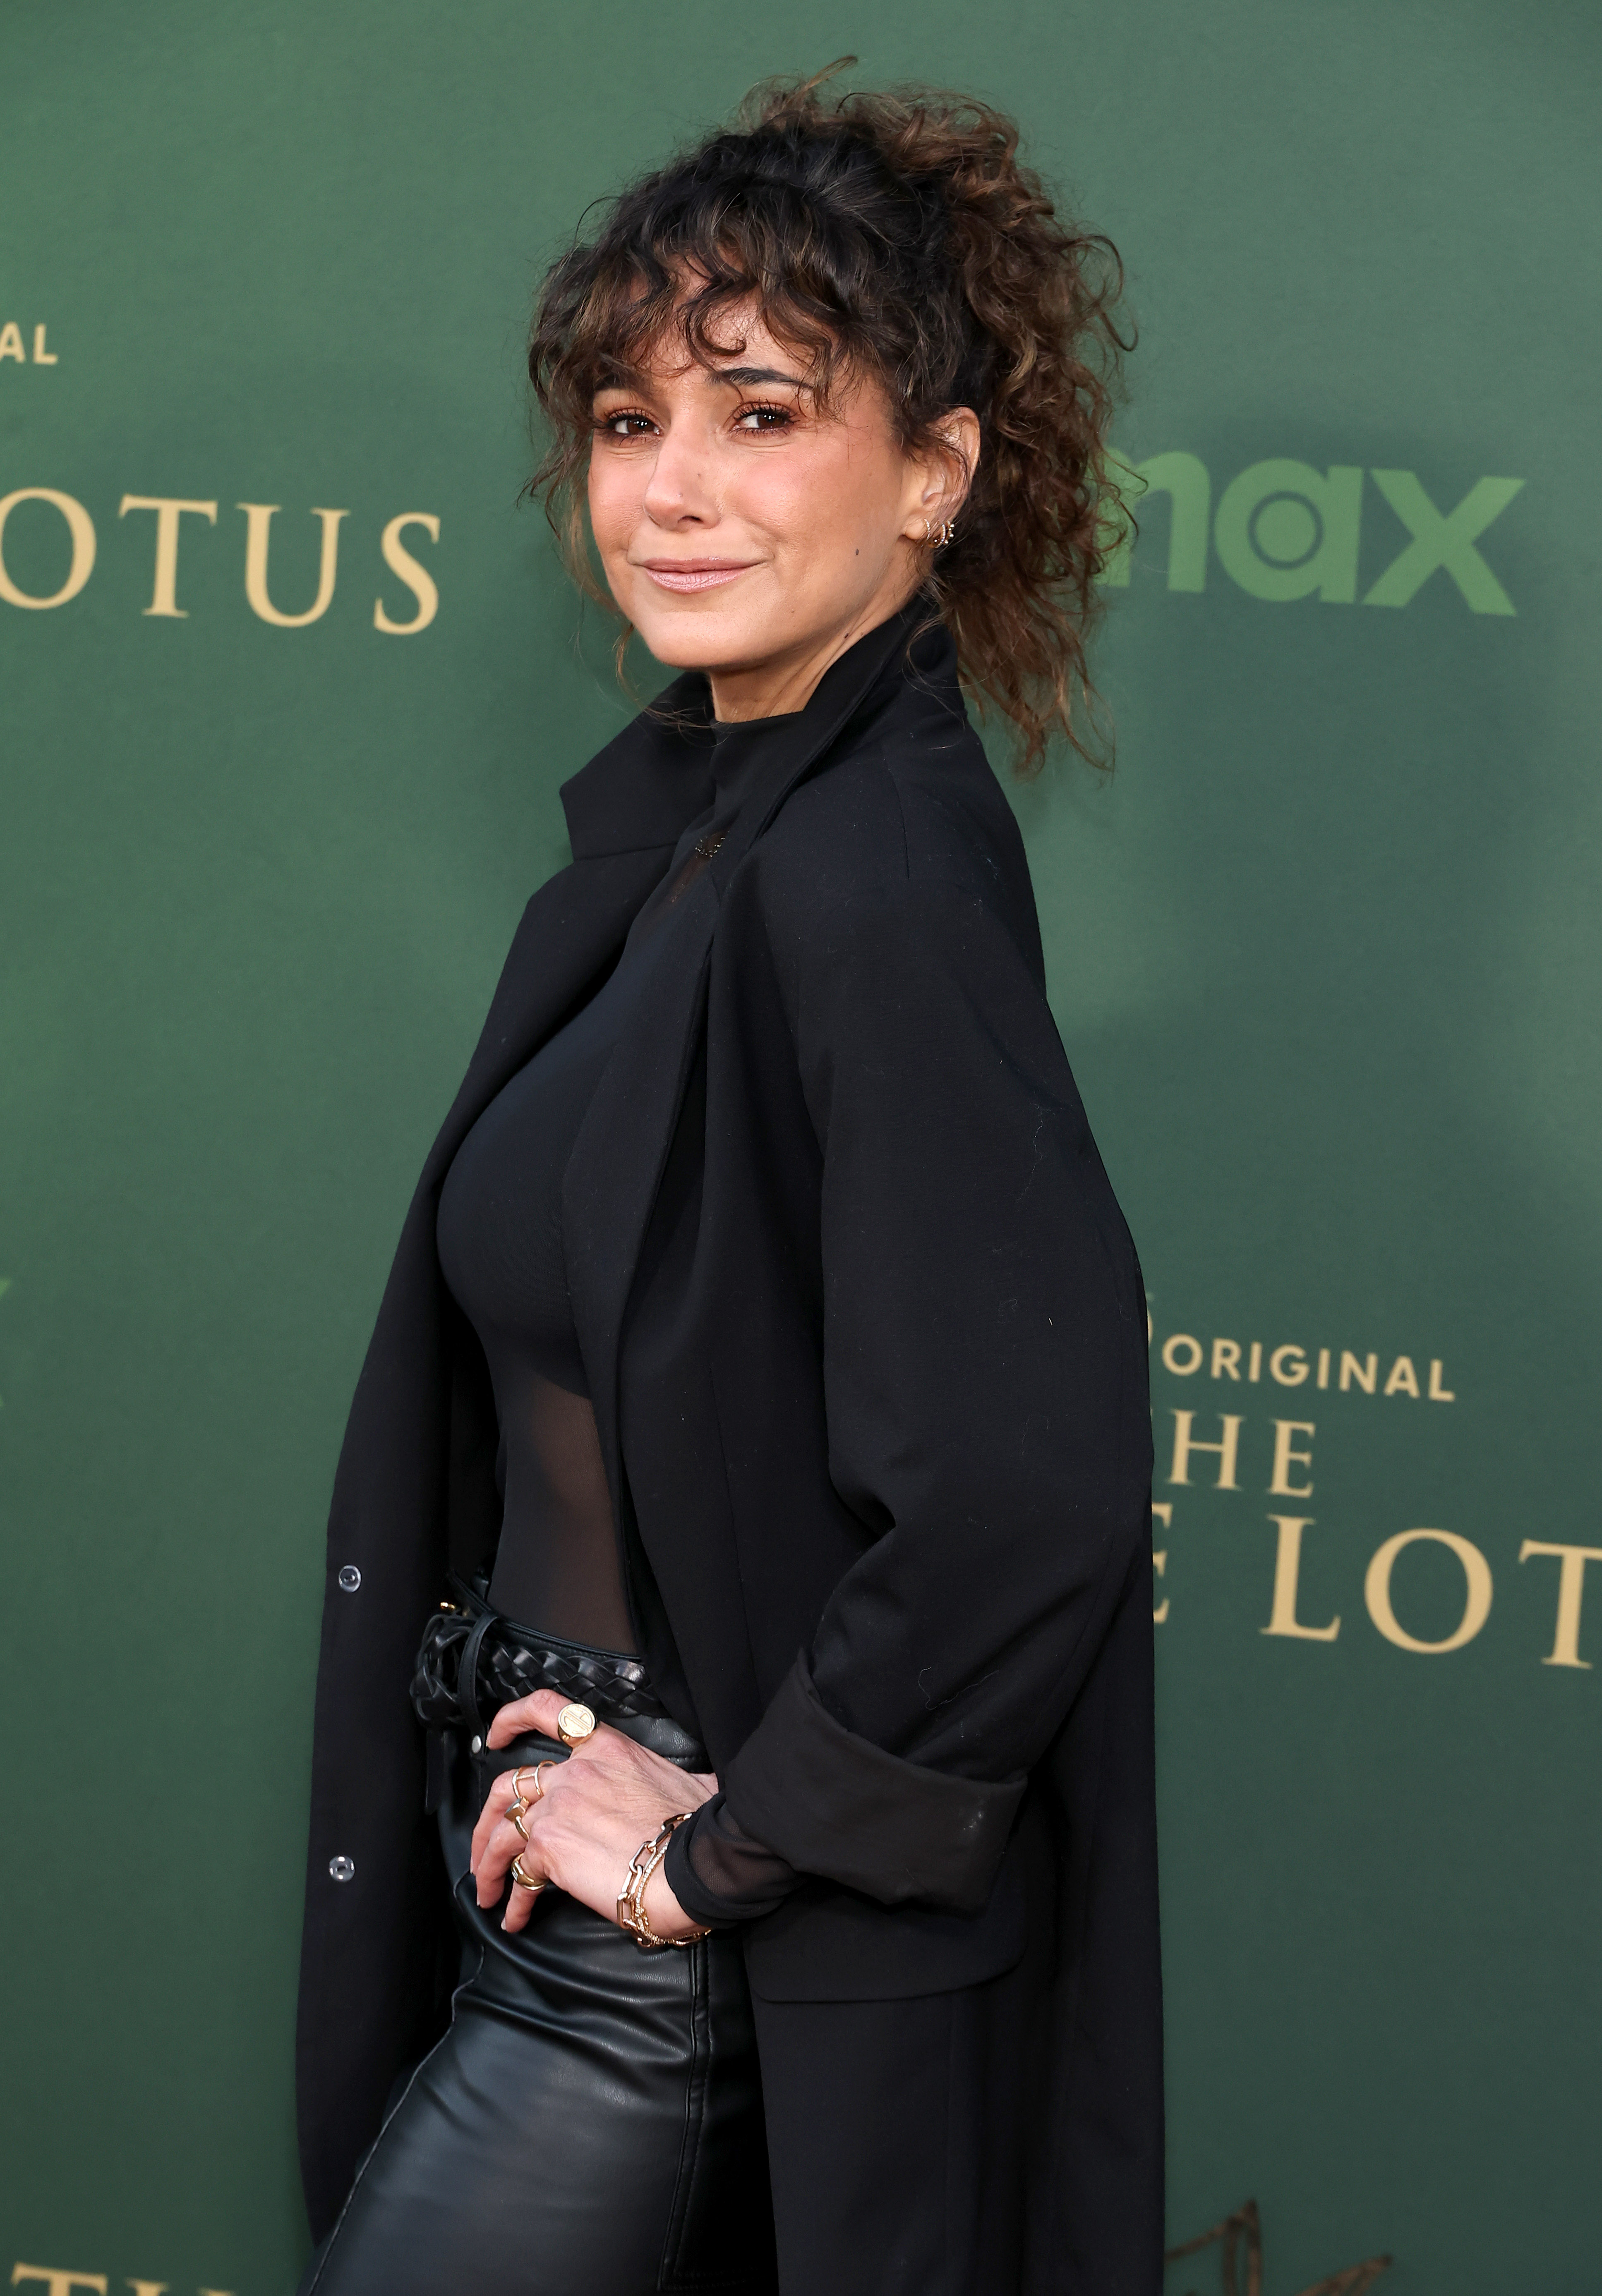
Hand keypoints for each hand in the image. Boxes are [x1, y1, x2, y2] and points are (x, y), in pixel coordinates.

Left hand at [470, 1688, 716, 1937]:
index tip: (495, 1736)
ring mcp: (558, 1807)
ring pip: (501, 1832)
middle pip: (508, 1786)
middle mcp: (574, 1773)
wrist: (696, 1862)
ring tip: (489, 1892)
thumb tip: (695, 1790)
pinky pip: (519, 1875)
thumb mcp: (685, 1782)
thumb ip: (669, 1780)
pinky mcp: (550, 1846)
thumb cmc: (699, 1826)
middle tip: (484, 1845)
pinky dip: (513, 1899)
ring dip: (489, 1865)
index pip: (550, 1712)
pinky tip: (516, 1917)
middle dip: (488, 1818)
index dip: (512, 1720)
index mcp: (607, 1749)